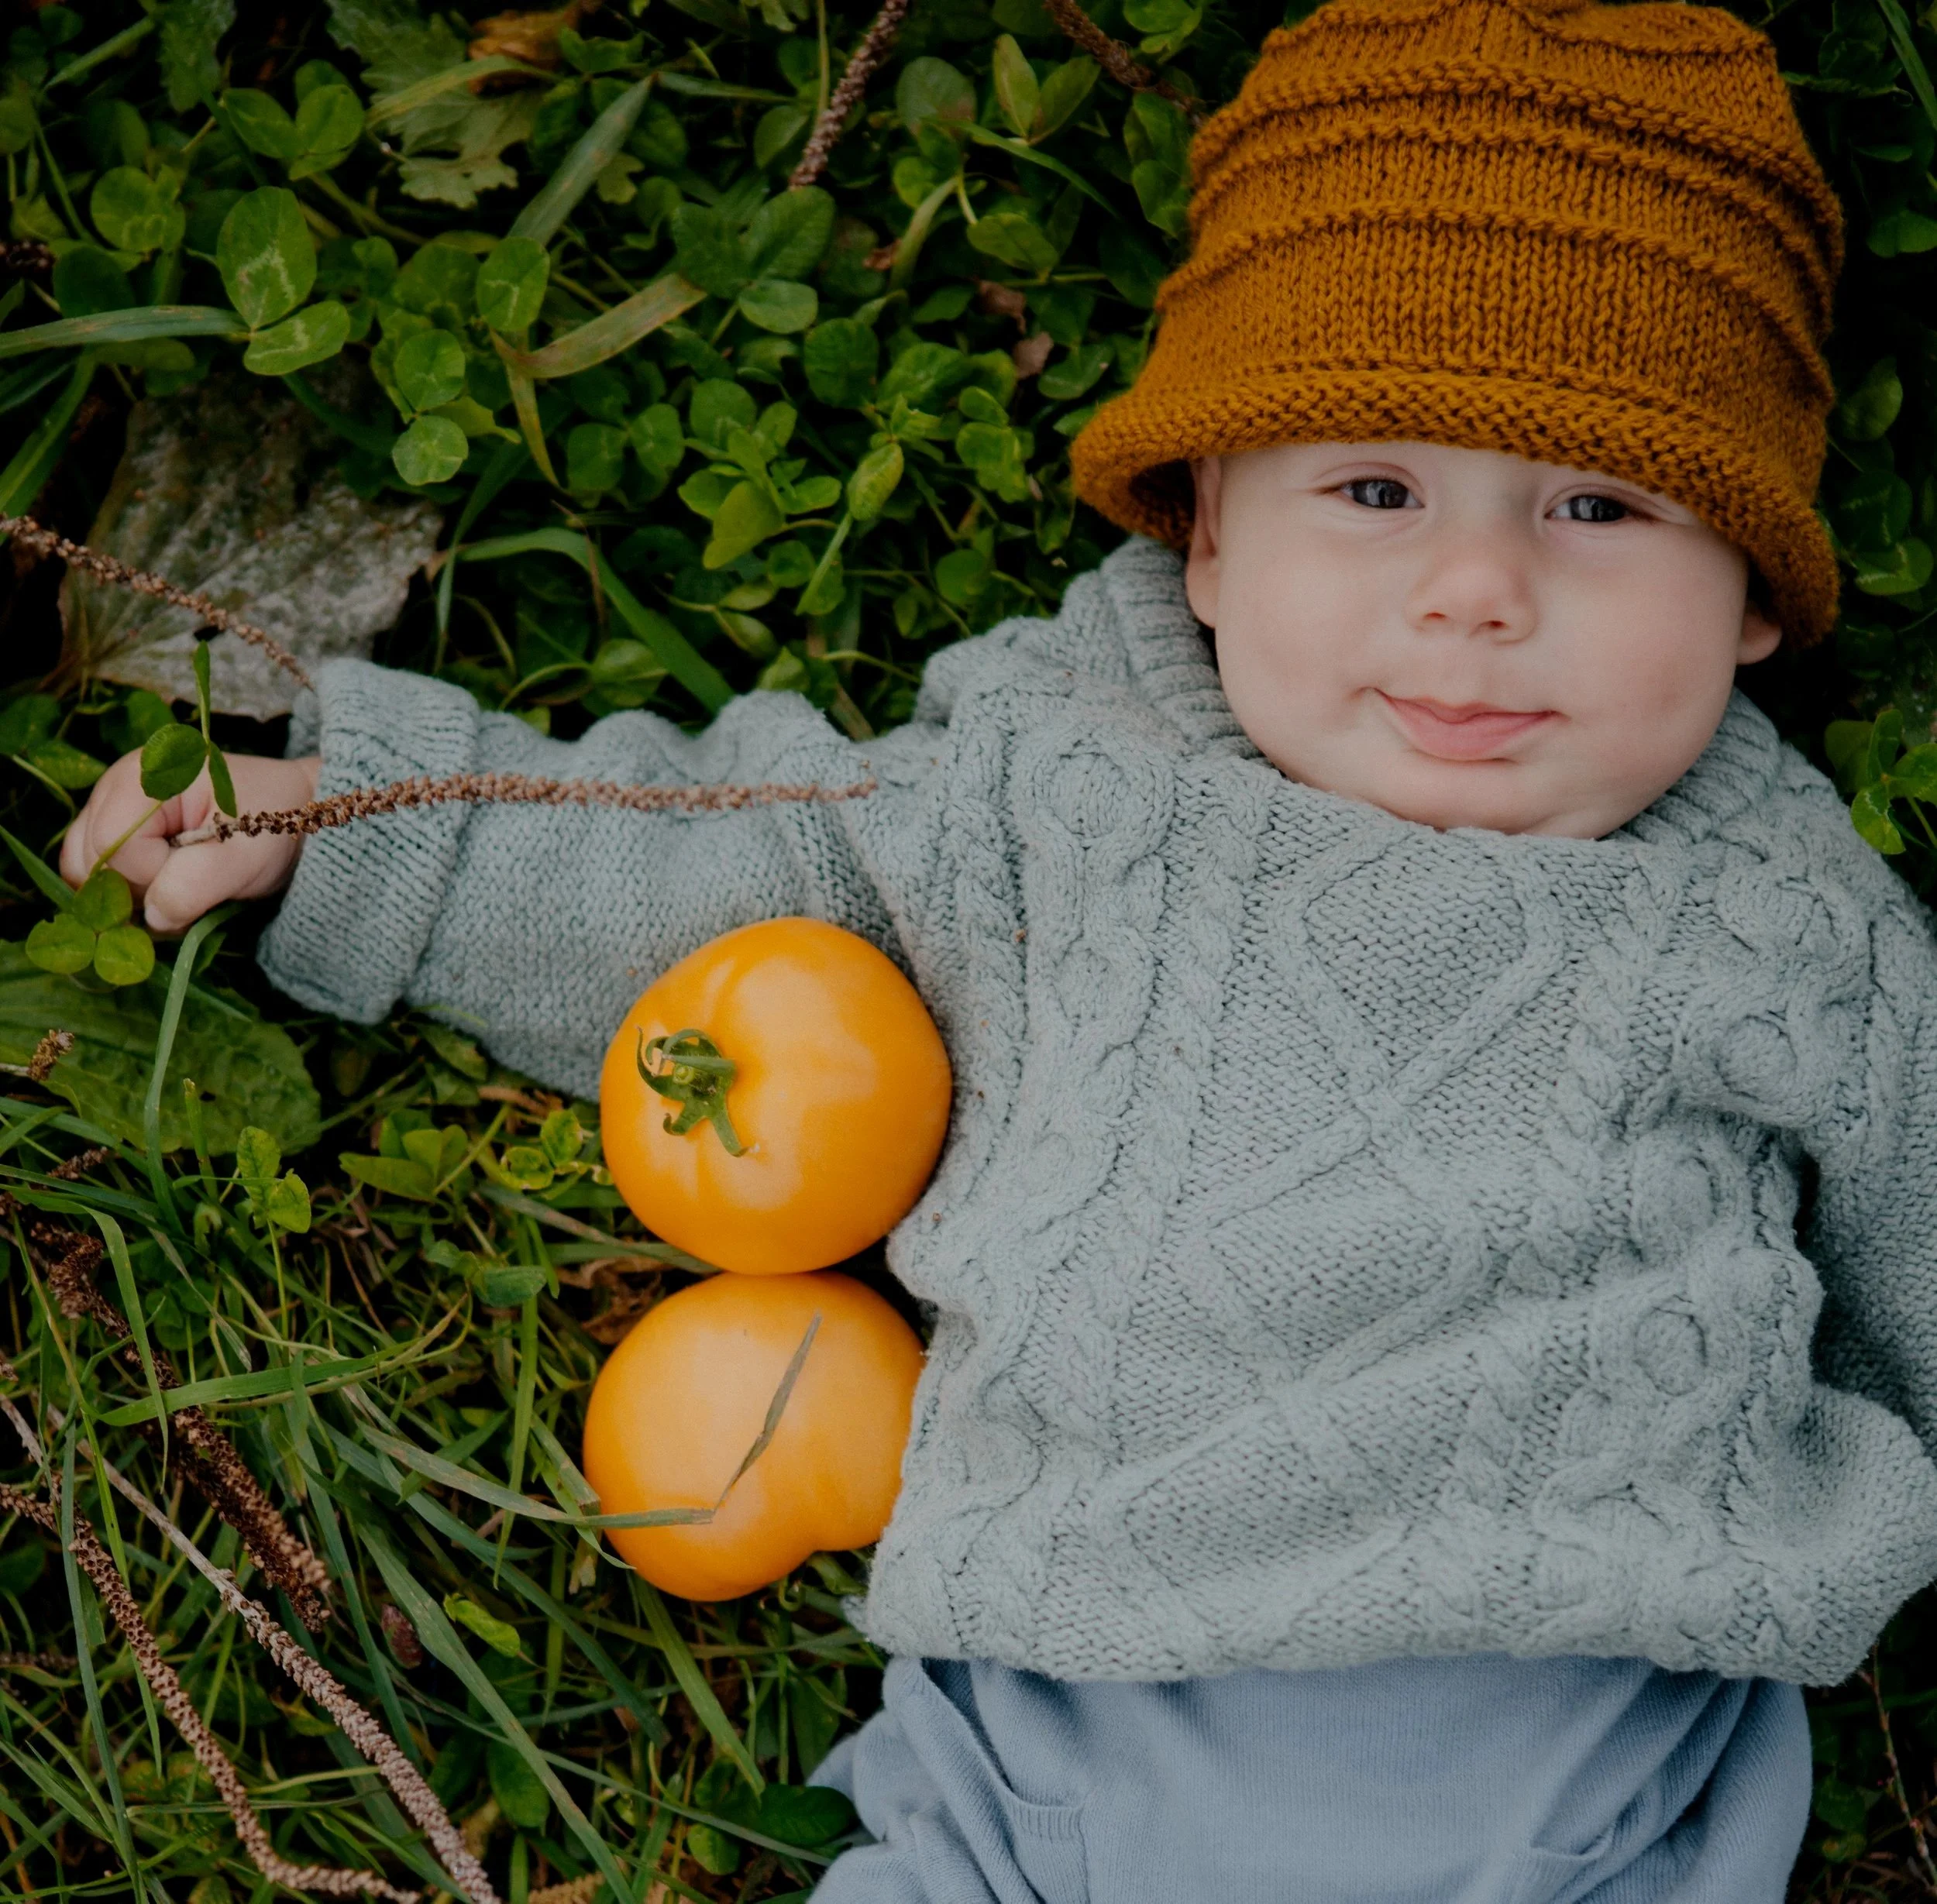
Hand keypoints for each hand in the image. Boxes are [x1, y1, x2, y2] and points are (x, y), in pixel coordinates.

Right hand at [61, 751, 321, 933]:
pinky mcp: (120, 829)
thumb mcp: (241, 859)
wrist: (296, 818)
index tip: (200, 874)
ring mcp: (113, 807)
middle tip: (189, 887)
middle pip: (87, 858)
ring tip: (183, 888)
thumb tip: (151, 918)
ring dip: (131, 895)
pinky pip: (98, 872)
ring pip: (85, 868)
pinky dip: (130, 890)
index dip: (149, 874)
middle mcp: (118, 785)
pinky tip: (170, 887)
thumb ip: (192, 887)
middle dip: (135, 889)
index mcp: (147, 775)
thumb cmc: (274, 827)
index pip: (111, 844)